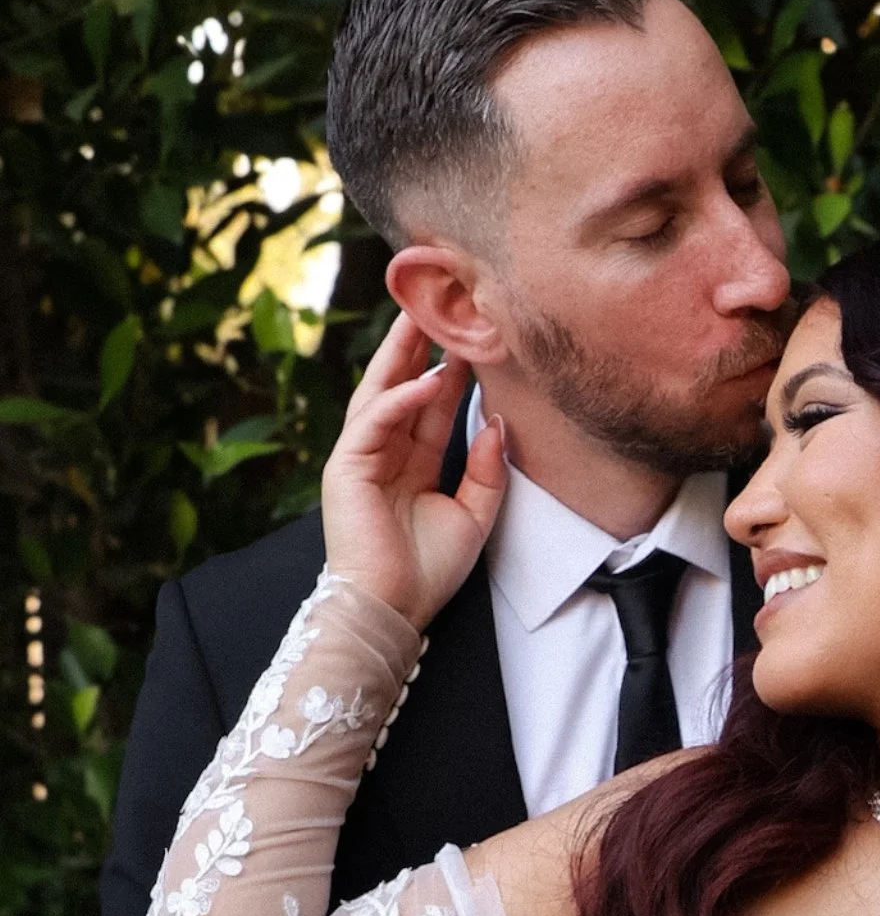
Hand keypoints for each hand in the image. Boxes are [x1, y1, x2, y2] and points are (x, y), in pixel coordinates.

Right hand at [321, 308, 506, 627]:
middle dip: (417, 347)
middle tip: (438, 305)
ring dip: (400, 356)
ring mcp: (361, 457)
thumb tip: (496, 421)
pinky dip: (398, 400)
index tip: (475, 337)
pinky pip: (374, 422)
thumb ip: (488, 469)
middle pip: (401, 387)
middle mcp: (385, 453)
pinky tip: (426, 381)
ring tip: (422, 318)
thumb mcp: (475, 515)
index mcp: (413, 463)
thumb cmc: (428, 571)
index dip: (452, 371)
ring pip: (381, 392)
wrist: (395, 610)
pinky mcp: (346, 468)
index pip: (432, 405)